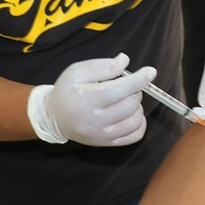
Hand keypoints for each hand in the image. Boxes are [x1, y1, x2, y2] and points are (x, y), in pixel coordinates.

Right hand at [27, 53, 156, 145]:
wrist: (54, 117)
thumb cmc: (67, 91)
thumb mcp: (77, 72)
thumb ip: (102, 66)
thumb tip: (125, 61)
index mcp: (86, 100)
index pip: (120, 90)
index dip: (139, 79)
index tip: (150, 71)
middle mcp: (94, 121)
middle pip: (130, 104)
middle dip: (134, 90)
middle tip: (126, 85)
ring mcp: (101, 135)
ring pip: (135, 120)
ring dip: (137, 106)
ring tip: (124, 99)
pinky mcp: (107, 143)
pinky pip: (135, 135)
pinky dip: (139, 123)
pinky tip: (130, 113)